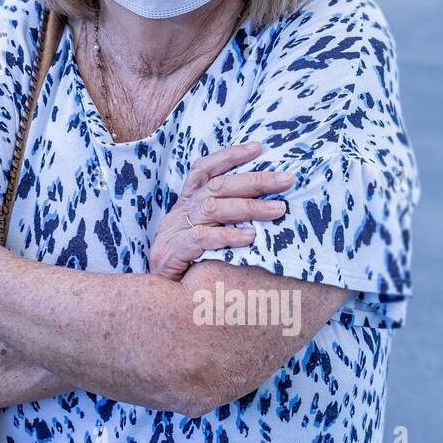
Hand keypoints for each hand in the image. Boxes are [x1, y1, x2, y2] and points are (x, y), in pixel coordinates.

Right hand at [148, 143, 293, 280]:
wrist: (156, 294)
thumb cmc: (188, 261)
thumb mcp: (203, 232)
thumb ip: (225, 217)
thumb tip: (269, 204)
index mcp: (187, 202)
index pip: (205, 169)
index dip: (230, 155)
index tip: (259, 147)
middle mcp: (181, 211)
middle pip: (217, 186)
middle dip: (254, 180)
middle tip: (287, 180)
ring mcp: (175, 231)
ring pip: (212, 209)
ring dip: (248, 207)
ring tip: (278, 210)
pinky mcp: (173, 252)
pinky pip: (202, 239)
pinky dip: (227, 236)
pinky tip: (250, 238)